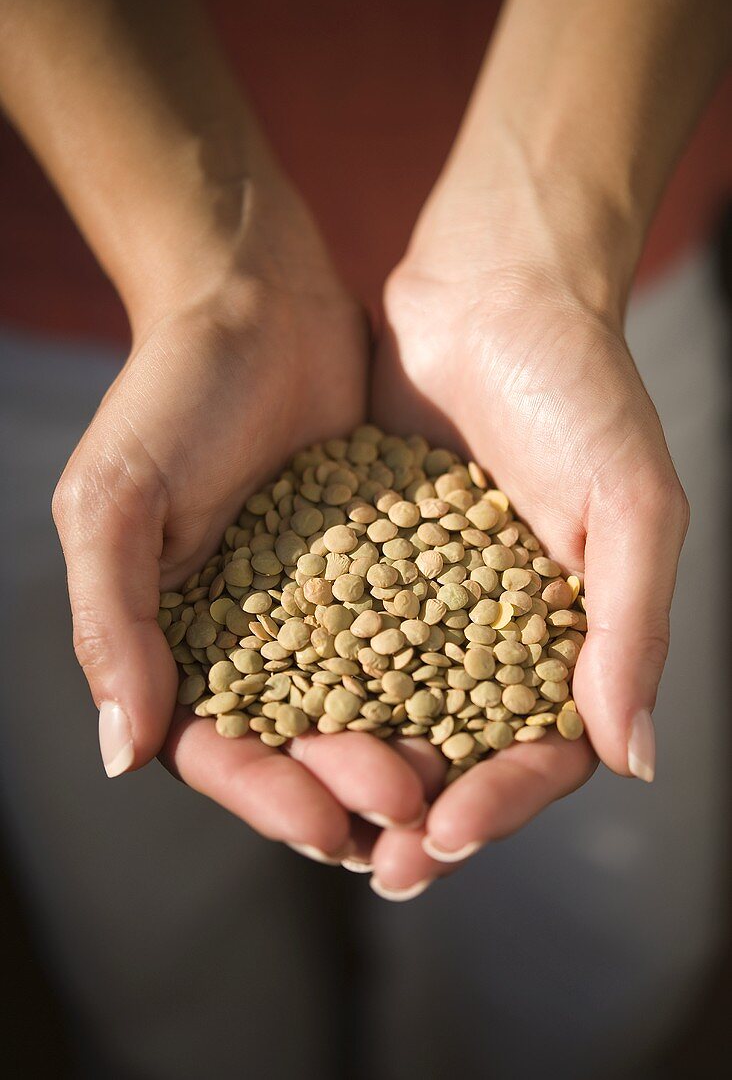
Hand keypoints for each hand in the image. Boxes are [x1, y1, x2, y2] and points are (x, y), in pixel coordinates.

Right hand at [52, 190, 426, 858]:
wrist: (256, 301)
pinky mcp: (388, 564)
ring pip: (369, 704)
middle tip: (408, 804)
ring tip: (451, 779)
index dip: (268, 794)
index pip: (218, 747)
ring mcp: (326, 604)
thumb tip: (120, 754)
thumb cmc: (169, 397)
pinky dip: (445, 675)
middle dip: (351, 784)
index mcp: (178, 638)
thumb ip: (111, 624)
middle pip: (303, 743)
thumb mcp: (116, 503)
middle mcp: (255, 636)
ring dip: (405, 749)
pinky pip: (418, 634)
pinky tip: (486, 705)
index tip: (327, 825)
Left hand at [366, 224, 688, 895]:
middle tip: (373, 857)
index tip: (445, 834)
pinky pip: (333, 635)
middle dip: (418, 806)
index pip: (541, 749)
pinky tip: (267, 724)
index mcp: (568, 634)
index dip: (500, 801)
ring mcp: (422, 598)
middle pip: (456, 748)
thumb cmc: (581, 388)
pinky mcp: (360, 558)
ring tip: (312, 814)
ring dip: (355, 765)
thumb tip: (632, 761)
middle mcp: (491, 630)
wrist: (493, 288)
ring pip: (386, 708)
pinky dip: (307, 684)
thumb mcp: (628, 504)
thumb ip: (631, 630)